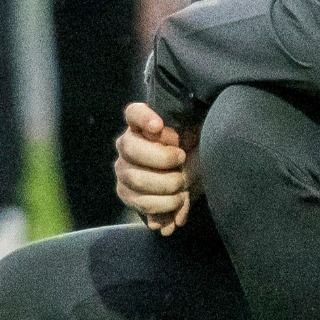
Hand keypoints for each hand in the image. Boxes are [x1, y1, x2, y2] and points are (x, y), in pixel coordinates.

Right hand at [115, 101, 199, 235]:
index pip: (134, 113)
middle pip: (130, 147)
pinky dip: (162, 206)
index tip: (159, 126)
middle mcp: (126, 144)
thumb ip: (187, 132)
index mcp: (143, 125)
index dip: (143, 117)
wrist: (191, 179)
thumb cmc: (192, 151)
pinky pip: (139, 202)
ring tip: (182, 187)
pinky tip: (176, 203)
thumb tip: (169, 138)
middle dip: (160, 157)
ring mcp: (123, 169)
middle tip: (181, 159)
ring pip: (134, 178)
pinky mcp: (126, 193)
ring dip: (164, 185)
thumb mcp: (196, 137)